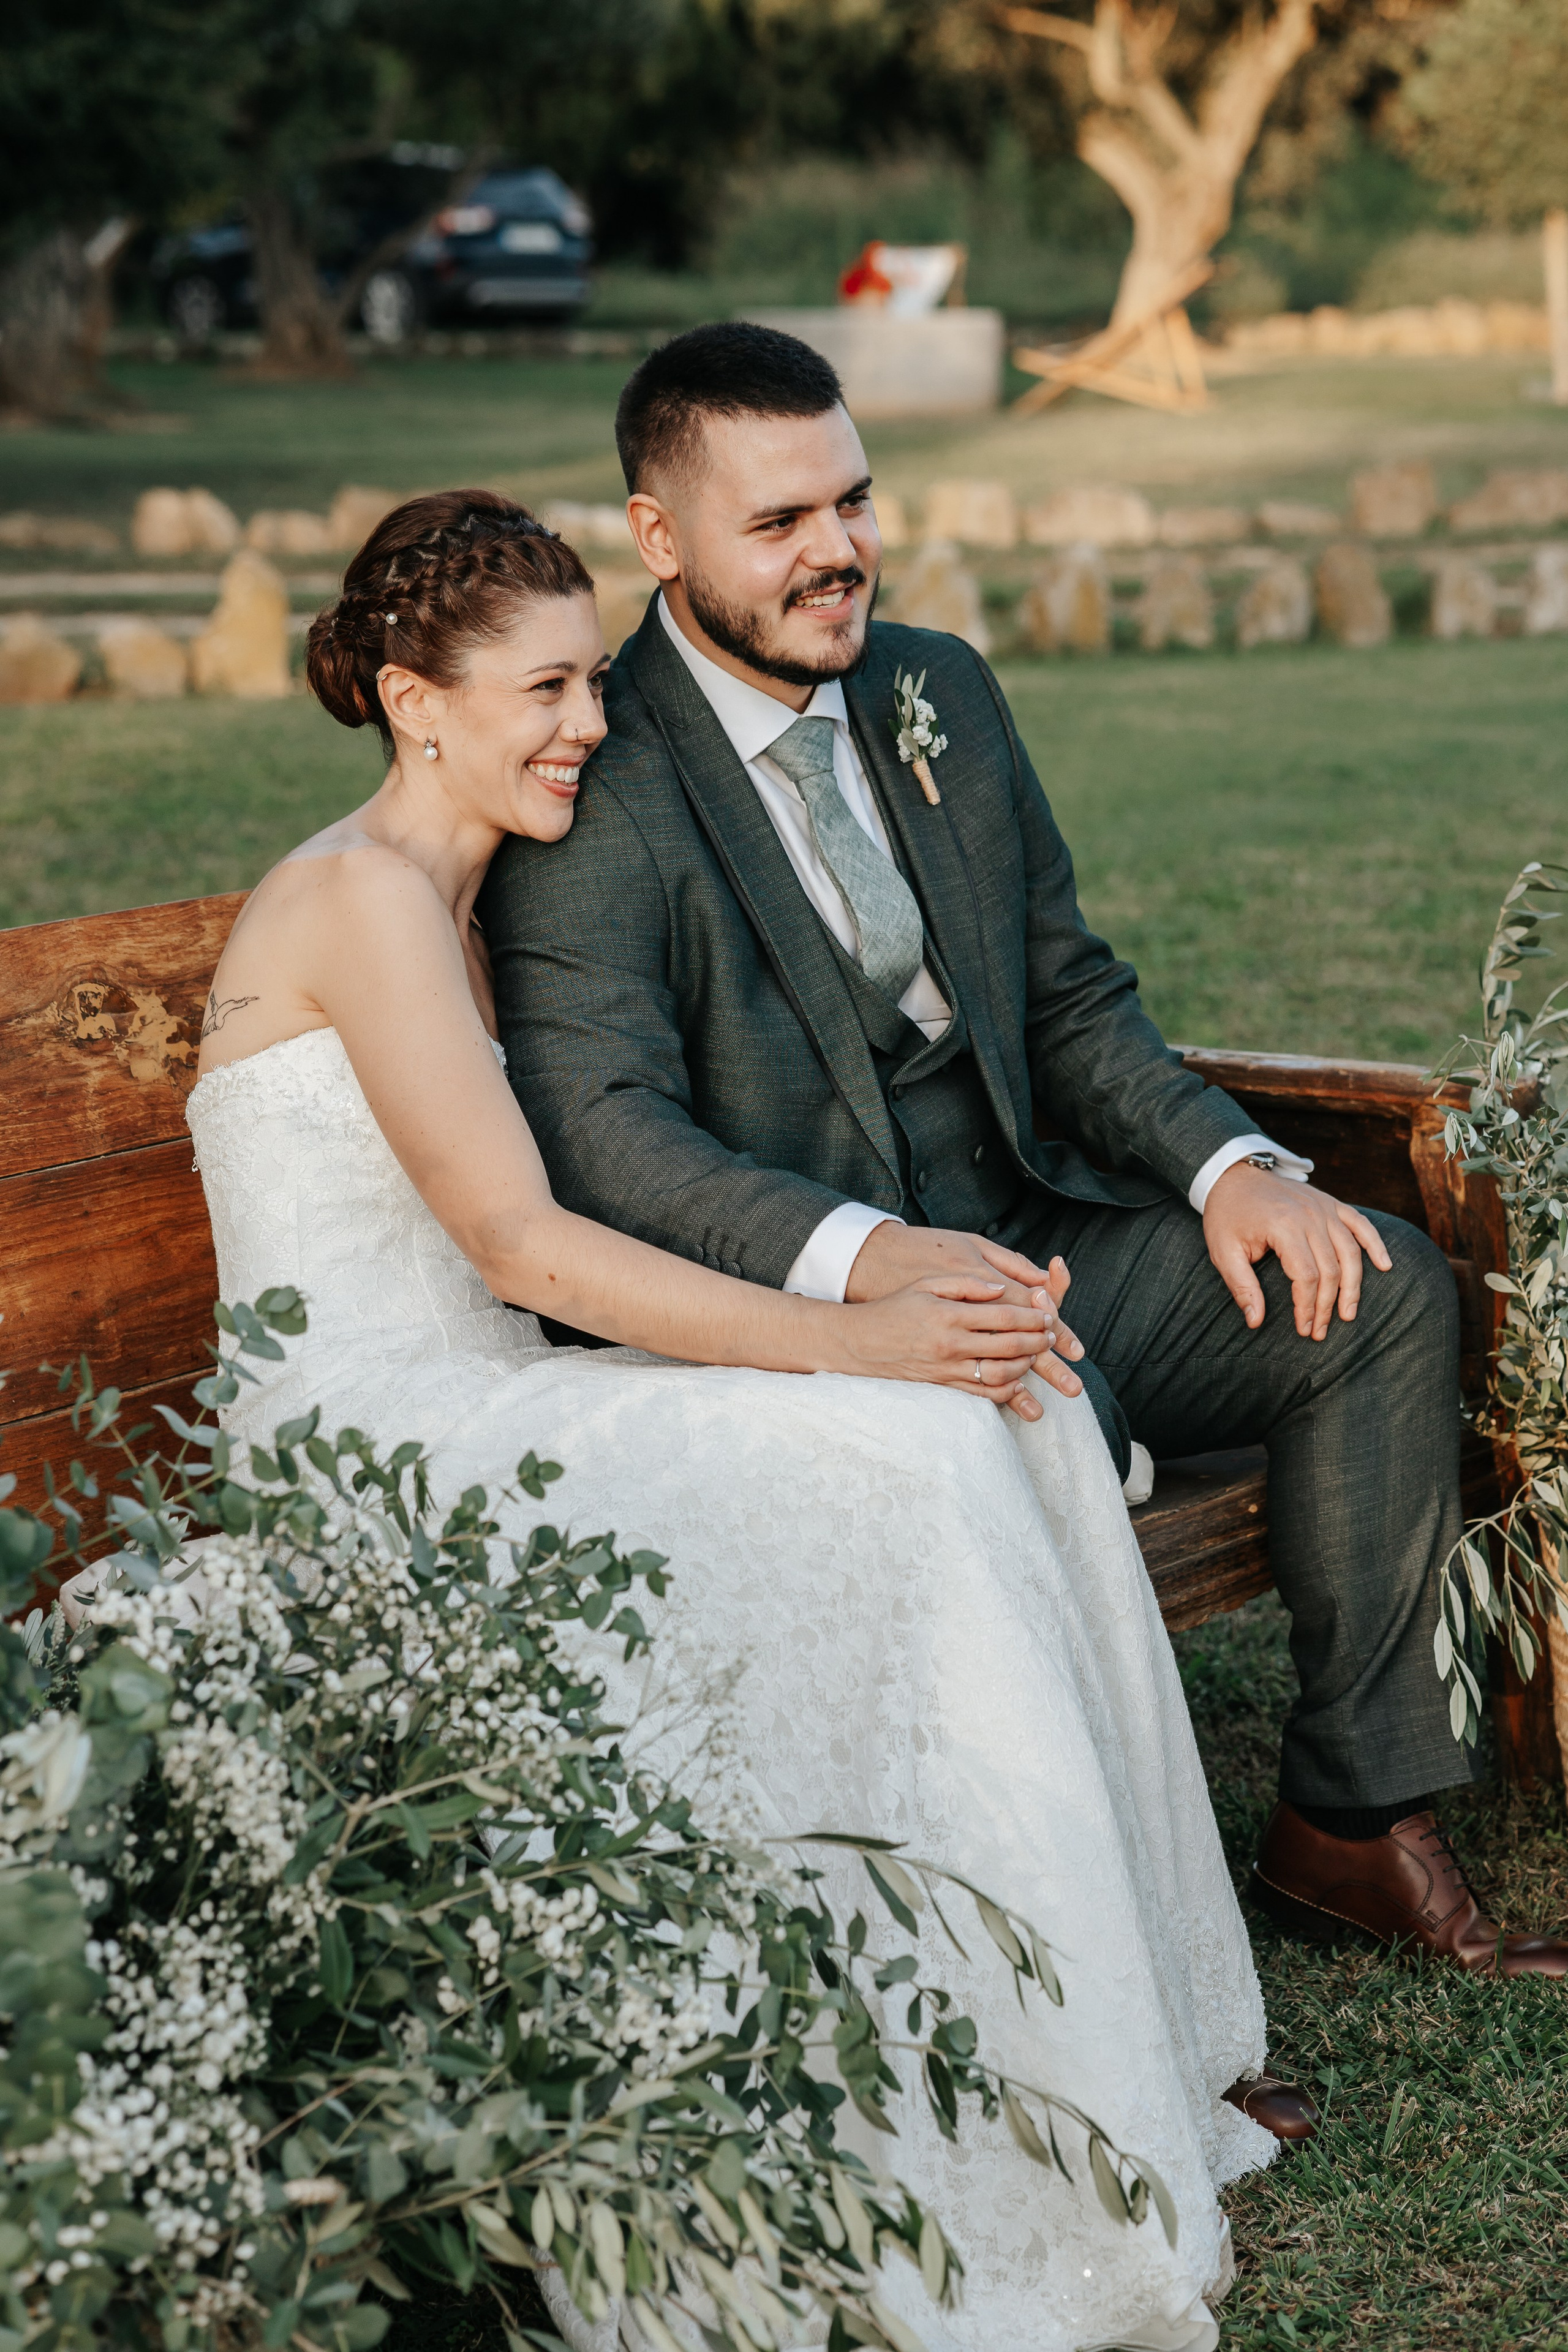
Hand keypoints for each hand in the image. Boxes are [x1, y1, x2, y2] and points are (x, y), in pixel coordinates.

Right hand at [845, 1222, 1085, 1398]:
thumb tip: (1002, 1288)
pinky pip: (982, 1393)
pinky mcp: (944, 1385)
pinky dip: (1006, 1390)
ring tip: (1036, 1355)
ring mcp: (947, 1368)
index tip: (1047, 1313)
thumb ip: (966, 1283)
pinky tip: (1017, 1381)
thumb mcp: (928, 1284)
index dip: (1031, 1315)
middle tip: (1051, 1335)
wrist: (862, 1342)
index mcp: (948, 1314)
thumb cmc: (896, 1307)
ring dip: (1025, 1365)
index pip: (1002, 1315)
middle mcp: (950, 1344)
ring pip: (1000, 1373)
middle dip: (1036, 1340)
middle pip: (1008, 1345)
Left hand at [1203, 1163, 1393, 1339]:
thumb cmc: (1227, 1215)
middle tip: (1321, 1332)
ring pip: (1350, 1252)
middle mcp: (1309, 1215)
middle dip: (1328, 1305)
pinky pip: (1361, 1224)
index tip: (1304, 1329)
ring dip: (1353, 1286)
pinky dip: (1375, 1244)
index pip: (1306, 1276)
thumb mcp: (1223, 1252)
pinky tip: (1385, 1265)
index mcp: (1283, 1226)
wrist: (1233, 1175)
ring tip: (1348, 1313)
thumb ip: (1241, 1286)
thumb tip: (1255, 1322)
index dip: (1307, 1307)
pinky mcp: (1331, 1202)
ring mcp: (1323, 1207)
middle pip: (1331, 1269)